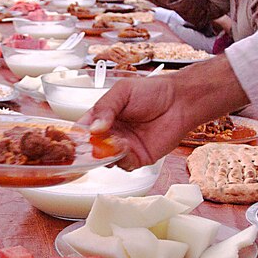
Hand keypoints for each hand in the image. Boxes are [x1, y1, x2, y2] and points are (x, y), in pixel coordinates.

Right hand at [84, 56, 249, 169]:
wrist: (180, 101)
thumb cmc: (153, 92)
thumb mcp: (123, 92)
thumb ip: (105, 107)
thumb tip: (94, 128)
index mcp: (103, 117)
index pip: (83, 130)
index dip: (78, 136)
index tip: (77, 139)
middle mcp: (111, 134)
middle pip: (91, 149)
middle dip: (90, 150)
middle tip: (94, 145)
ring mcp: (123, 147)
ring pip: (105, 160)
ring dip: (107, 155)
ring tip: (115, 142)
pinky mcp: (138, 158)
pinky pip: (123, 166)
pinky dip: (121, 160)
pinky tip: (126, 147)